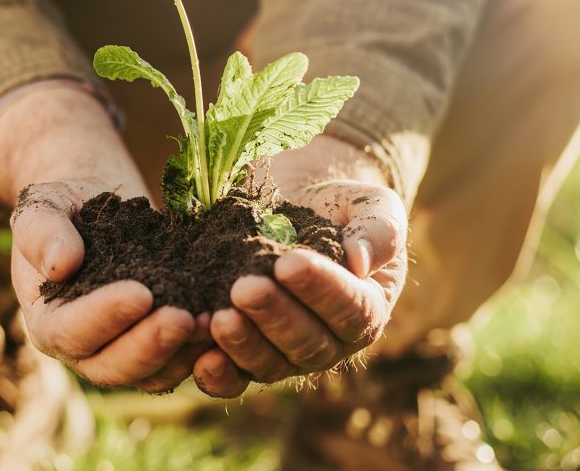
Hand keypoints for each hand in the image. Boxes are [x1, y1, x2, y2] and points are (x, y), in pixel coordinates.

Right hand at [0, 84, 210, 389]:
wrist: (94, 205)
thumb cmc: (62, 206)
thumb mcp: (44, 207)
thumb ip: (42, 232)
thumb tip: (61, 264)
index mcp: (46, 320)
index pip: (69, 331)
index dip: (105, 316)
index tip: (141, 293)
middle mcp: (83, 347)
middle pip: (112, 366)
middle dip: (151, 345)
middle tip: (186, 318)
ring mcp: (122, 349)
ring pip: (151, 374)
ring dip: (182, 353)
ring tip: (214, 322)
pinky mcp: (157, 342)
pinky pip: (179, 360)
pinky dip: (203, 349)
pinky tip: (227, 323)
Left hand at [193, 136, 407, 396]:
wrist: (295, 202)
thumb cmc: (338, 205)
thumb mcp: (371, 205)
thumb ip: (378, 229)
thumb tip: (359, 260)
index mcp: (367, 308)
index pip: (352, 308)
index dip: (321, 289)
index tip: (288, 263)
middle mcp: (330, 341)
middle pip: (308, 344)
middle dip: (275, 316)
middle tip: (244, 288)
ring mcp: (286, 353)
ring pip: (270, 365)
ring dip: (243, 345)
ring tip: (219, 318)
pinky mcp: (246, 354)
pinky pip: (235, 377)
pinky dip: (218, 374)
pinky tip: (200, 358)